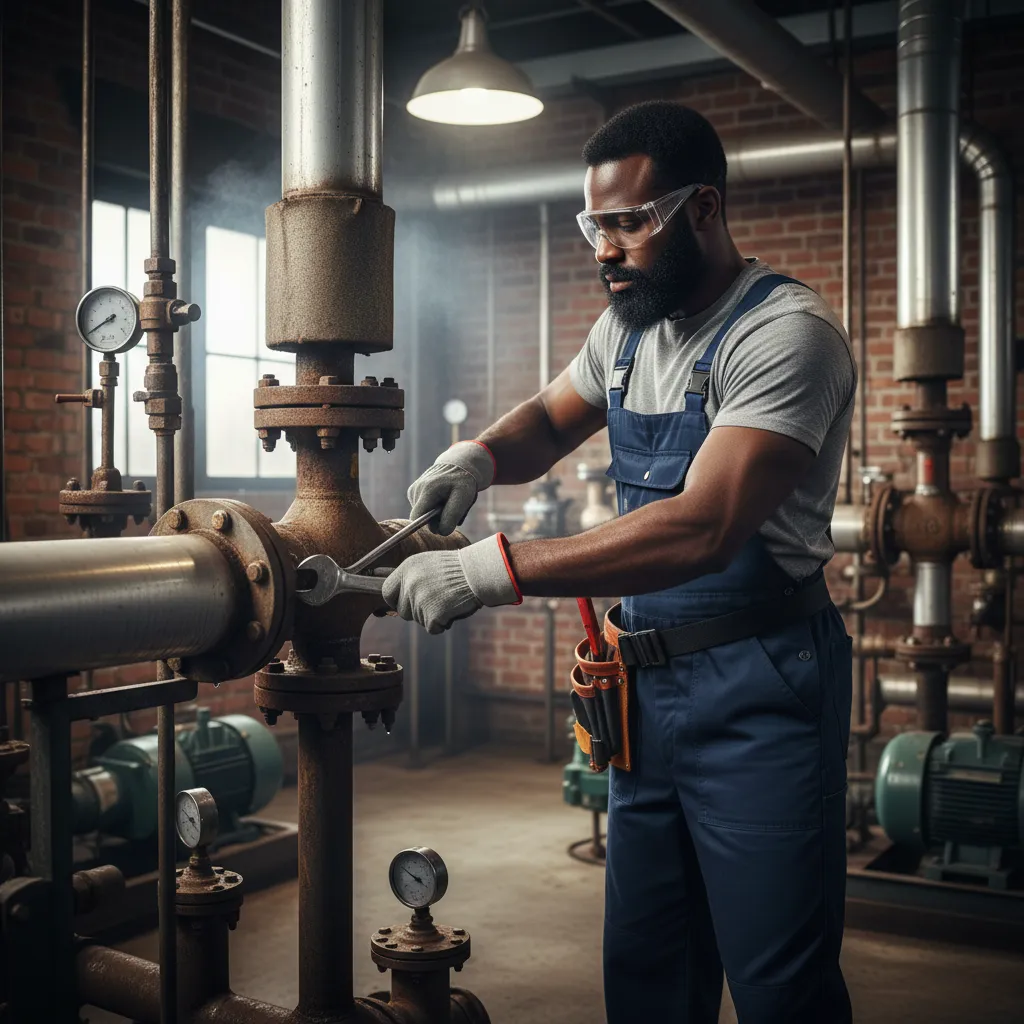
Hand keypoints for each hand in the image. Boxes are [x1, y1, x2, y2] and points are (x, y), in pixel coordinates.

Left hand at [383, 534, 520, 633]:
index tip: (405, 604)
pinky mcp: (432, 614)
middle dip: (417, 611)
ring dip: (433, 615)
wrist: (479, 573)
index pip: (386, 592)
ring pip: (419, 620)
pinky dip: (443, 623)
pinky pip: (432, 628)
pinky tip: (453, 608)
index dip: (396, 601)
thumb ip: (412, 578)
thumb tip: (399, 599)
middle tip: (436, 600)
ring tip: (448, 599)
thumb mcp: (429, 564)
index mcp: (406, 568)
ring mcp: (419, 599)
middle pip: (402, 611)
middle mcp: (409, 583)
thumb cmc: (458, 569)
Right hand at [408, 441, 495, 535]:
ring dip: (437, 514)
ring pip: (422, 514)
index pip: (416, 518)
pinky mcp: (414, 492)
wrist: (458, 465)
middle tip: (452, 509)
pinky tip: (442, 499)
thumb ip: (452, 515)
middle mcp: (416, 489)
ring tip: (448, 502)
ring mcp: (413, 490)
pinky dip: (433, 509)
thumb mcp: (464, 497)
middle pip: (420, 518)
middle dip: (437, 519)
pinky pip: (422, 509)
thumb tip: (441, 532)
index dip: (429, 526)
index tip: (443, 525)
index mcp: (427, 490)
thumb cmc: (463, 482)